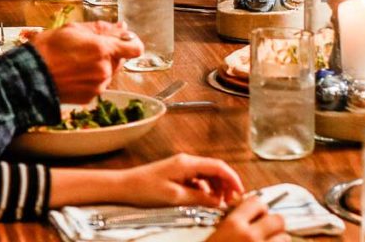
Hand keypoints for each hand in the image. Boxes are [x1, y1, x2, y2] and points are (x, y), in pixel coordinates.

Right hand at [30, 21, 142, 102]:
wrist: (30, 76)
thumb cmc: (48, 50)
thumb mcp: (74, 29)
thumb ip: (102, 29)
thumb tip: (122, 28)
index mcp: (103, 49)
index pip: (136, 48)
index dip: (132, 42)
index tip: (125, 40)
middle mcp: (105, 70)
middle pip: (120, 59)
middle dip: (109, 53)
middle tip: (88, 48)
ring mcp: (98, 86)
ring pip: (108, 72)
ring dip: (99, 66)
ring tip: (76, 61)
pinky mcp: (90, 97)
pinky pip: (98, 84)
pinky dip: (91, 78)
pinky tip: (74, 73)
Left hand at [117, 154, 244, 207]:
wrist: (124, 186)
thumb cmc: (144, 188)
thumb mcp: (174, 197)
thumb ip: (198, 199)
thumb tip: (217, 202)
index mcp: (187, 163)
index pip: (218, 166)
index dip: (232, 179)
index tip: (240, 192)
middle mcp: (187, 162)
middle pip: (215, 170)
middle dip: (226, 185)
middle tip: (231, 201)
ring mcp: (182, 168)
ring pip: (207, 176)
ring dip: (216, 189)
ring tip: (219, 204)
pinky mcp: (177, 175)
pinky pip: (198, 181)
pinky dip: (205, 191)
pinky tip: (204, 201)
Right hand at [209, 197, 288, 241]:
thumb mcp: (216, 233)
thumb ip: (231, 222)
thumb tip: (245, 214)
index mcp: (234, 224)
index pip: (257, 202)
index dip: (259, 208)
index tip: (258, 214)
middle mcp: (250, 236)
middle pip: (277, 219)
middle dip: (274, 223)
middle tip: (267, 229)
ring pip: (284, 237)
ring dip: (278, 238)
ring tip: (270, 241)